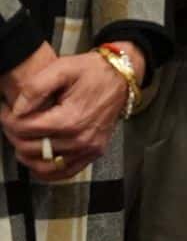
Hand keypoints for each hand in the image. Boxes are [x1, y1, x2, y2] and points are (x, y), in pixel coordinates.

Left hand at [1, 49, 136, 178]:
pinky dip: (46, 170)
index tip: (5, 110)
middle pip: (30, 148)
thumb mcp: (63, 68)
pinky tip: (39, 157)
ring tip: (23, 137)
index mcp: (70, 118)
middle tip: (11, 121)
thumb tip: (17, 110)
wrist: (121, 76)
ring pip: (43, 165)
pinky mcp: (94, 152)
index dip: (8, 119)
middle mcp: (80, 138)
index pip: (24, 129)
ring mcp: (88, 148)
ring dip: (26, 154)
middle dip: (14, 134)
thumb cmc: (93, 71)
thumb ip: (36, 87)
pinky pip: (64, 172)